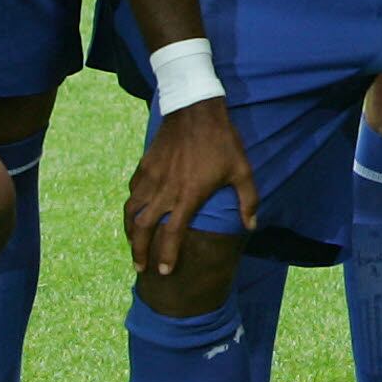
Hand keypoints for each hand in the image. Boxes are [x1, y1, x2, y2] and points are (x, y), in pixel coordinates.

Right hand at [125, 101, 257, 277]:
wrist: (195, 109)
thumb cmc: (222, 141)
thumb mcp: (242, 170)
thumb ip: (248, 201)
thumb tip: (252, 225)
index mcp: (188, 196)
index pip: (171, 235)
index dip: (166, 256)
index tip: (164, 272)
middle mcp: (165, 191)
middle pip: (143, 228)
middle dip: (139, 251)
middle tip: (140, 268)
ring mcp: (151, 178)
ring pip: (131, 211)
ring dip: (129, 232)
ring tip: (133, 245)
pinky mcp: (144, 165)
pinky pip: (132, 191)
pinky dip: (131, 206)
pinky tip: (135, 212)